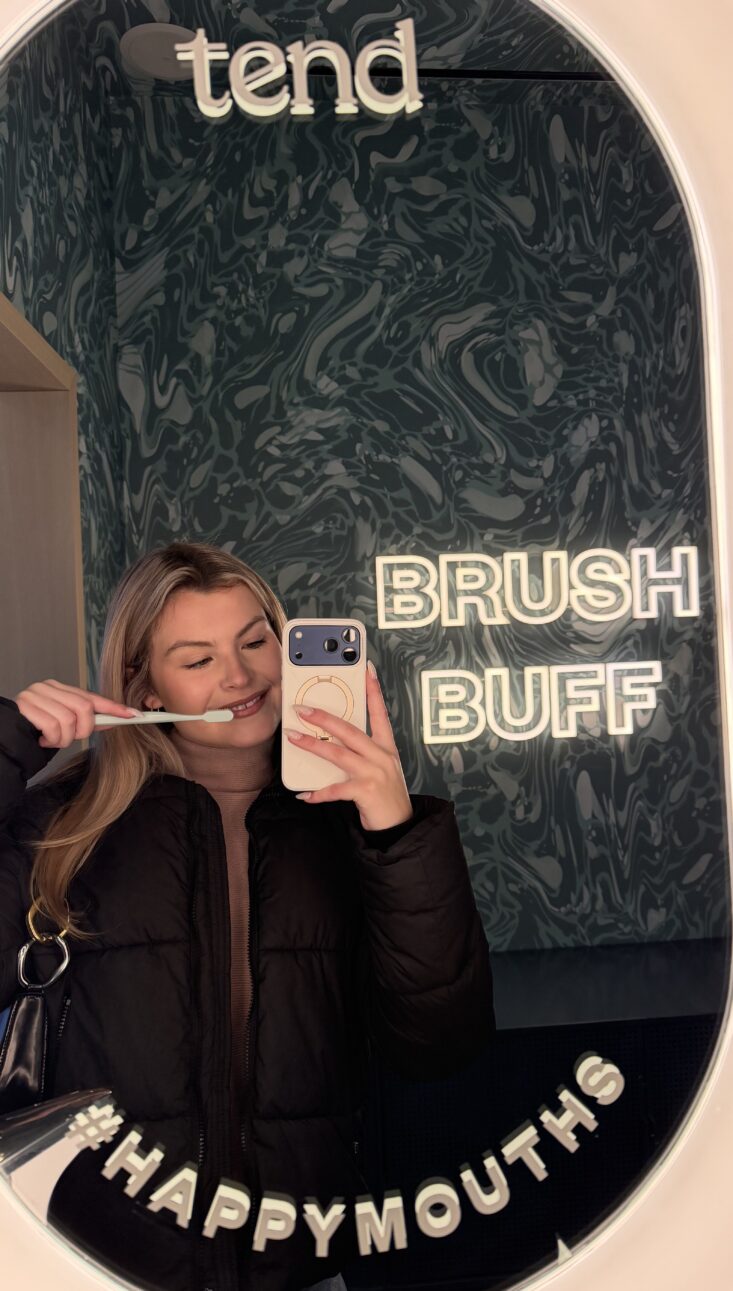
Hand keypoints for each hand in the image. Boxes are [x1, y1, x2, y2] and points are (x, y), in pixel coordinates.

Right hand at [13, 680, 137, 748]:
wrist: (7, 735)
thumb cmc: (37, 729)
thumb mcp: (65, 724)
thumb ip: (87, 721)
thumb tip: (114, 721)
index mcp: (60, 689)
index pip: (92, 697)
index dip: (114, 707)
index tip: (134, 715)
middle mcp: (49, 688)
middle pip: (84, 708)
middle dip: (83, 730)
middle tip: (71, 737)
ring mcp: (36, 695)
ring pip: (69, 720)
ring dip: (64, 739)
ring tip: (52, 739)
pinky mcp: (26, 706)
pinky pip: (53, 727)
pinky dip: (52, 740)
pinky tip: (43, 739)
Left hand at [284, 662, 412, 830]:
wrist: (399, 826)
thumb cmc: (385, 795)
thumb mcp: (380, 767)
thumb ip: (361, 752)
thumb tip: (331, 741)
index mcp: (386, 747)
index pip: (380, 713)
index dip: (373, 690)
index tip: (366, 670)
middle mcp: (381, 756)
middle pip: (350, 730)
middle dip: (324, 718)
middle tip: (303, 709)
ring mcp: (375, 773)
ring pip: (339, 754)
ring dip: (313, 745)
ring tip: (294, 738)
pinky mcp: (366, 791)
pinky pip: (336, 789)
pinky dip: (318, 793)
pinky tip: (305, 795)